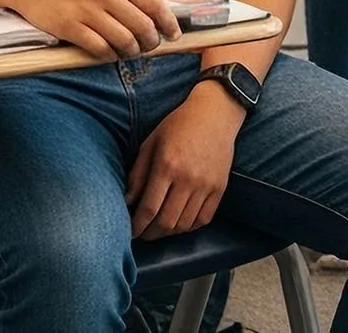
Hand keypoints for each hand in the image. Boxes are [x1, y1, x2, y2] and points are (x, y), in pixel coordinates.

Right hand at [5, 0, 181, 59]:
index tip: (174, 34)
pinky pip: (98, 48)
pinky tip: (110, 54)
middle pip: (142, 26)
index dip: (168, 23)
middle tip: (150, 46)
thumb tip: (161, 3)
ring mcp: (87, 11)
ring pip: (123, 40)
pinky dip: (109, 55)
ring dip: (131, 51)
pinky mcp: (69, 27)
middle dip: (151, 41)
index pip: (154, 4)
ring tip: (130, 51)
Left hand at [126, 87, 243, 239]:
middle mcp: (188, 179)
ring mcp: (206, 184)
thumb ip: (138, 174)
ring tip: (159, 229)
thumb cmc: (178, 125)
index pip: (148, 209)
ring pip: (185, 224)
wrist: (216, 113)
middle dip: (150, 233)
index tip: (130, 231)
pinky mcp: (220, 187)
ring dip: (169, 232)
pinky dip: (190, 226)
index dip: (136, 226)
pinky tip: (180, 222)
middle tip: (142, 234)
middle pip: (166, 222)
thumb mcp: (150, 143)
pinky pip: (204, 218)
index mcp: (167, 166)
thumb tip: (127, 201)